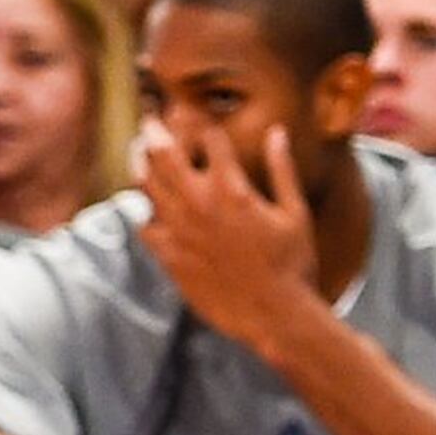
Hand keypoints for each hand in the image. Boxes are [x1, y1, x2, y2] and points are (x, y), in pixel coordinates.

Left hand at [133, 121, 324, 361]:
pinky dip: (145, 212)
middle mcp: (199, 204)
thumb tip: (276, 132)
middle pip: (164, 154)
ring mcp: (178, 230)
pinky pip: (144, 225)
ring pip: (146, 185)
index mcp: (232, 190)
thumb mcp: (295, 213)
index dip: (204, 126)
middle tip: (149, 121)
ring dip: (142, 165)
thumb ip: (282, 169)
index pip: (209, 140)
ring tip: (139, 153)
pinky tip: (151, 208)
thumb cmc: (293, 264)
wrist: (275, 315)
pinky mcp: (168, 255)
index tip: (198, 118)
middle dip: (155, 132)